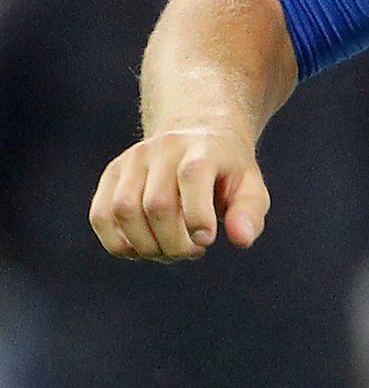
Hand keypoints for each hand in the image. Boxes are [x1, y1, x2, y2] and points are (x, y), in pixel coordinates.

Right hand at [90, 128, 269, 260]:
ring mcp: (134, 159)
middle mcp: (164, 148)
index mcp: (204, 147)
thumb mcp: (249, 187)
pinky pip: (100, 215)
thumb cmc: (227, 171)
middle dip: (174, 242)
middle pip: (157, 203)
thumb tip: (241, 240)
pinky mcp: (113, 173)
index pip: (192, 176)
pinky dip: (117, 243)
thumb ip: (248, 212)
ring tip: (169, 251)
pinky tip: (142, 249)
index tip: (206, 241)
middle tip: (192, 251)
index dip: (197, 215)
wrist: (198, 135)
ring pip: (123, 211)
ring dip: (146, 246)